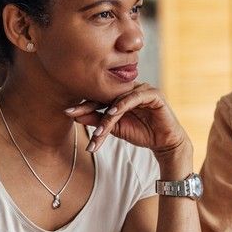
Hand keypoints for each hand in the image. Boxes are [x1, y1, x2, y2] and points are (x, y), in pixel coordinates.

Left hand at [65, 83, 189, 160]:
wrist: (164, 142)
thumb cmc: (140, 133)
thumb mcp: (114, 129)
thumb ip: (98, 121)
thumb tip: (75, 116)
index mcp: (119, 94)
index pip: (98, 97)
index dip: (83, 104)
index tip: (66, 112)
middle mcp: (129, 88)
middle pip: (105, 94)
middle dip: (88, 106)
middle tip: (72, 113)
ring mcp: (141, 89)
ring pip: (118, 99)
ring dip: (105, 115)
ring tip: (96, 128)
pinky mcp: (153, 94)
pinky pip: (134, 97)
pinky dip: (122, 105)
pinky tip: (112, 114)